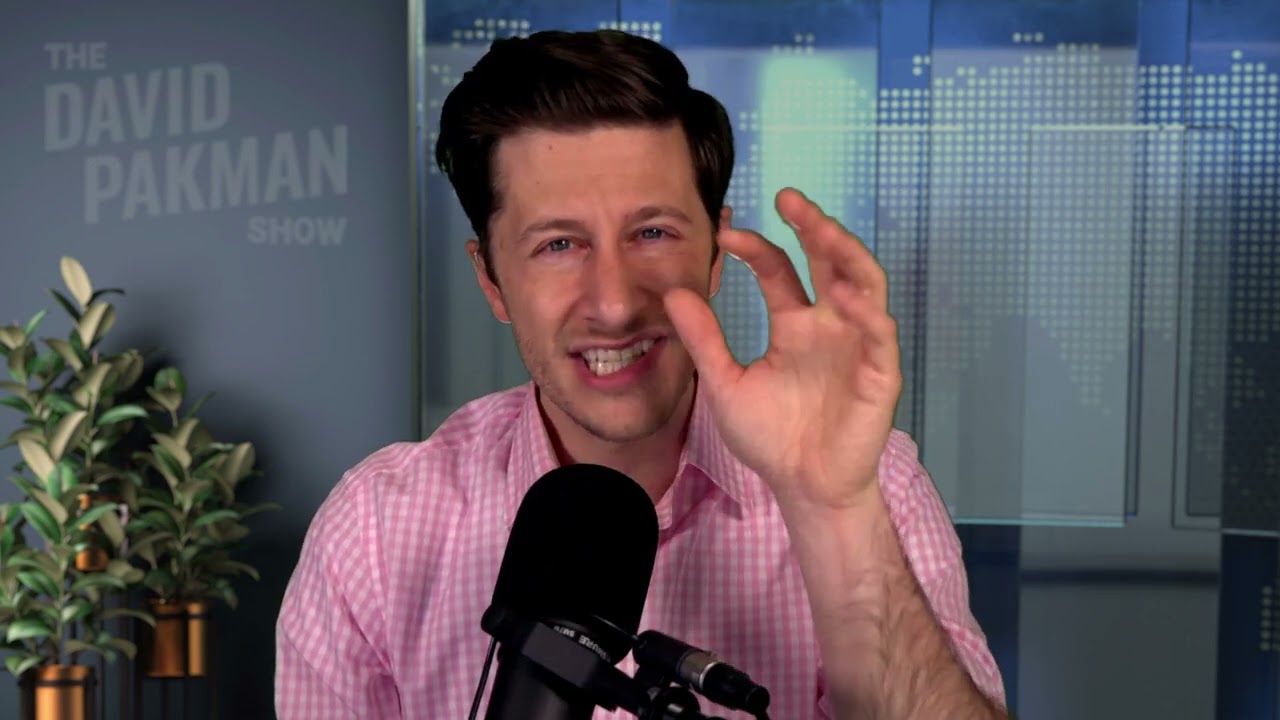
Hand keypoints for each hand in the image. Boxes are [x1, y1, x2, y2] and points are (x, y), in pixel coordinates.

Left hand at [664, 188, 901, 510]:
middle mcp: (829, 325)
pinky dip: (865, 309)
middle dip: (813, 226)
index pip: (780, 270)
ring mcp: (858, 344)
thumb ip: (703, 340)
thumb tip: (674, 292)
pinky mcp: (879, 372)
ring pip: (863, 283)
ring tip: (821, 228)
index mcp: (794, 325)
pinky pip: (879, 332)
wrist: (802, 487)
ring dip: (846, 252)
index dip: (757, 249)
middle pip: (829, 261)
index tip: (725, 234)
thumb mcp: (724, 383)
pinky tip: (841, 293)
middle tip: (788, 197)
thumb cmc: (770, 439)